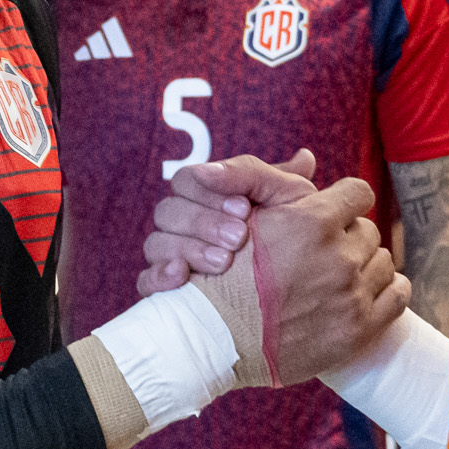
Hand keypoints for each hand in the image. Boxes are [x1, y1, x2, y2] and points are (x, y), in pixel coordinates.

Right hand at [138, 151, 316, 295]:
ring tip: (224, 263)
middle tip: (239, 238)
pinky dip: (159, 276)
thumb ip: (262, 174)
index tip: (244, 208)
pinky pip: (146, 280)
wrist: (302, 284)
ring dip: (189, 249)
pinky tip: (182, 276)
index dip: (209, 193)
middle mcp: (184, 223)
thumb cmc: (295, 231)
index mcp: (206, 194)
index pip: (185, 181)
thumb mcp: (289, 197)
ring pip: (157, 244)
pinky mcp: (168, 287)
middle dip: (204, 223)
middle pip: (168, 212)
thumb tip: (256, 161)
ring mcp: (172, 255)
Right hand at [233, 177, 405, 384]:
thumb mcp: (246, 218)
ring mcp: (350, 295)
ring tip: (335, 278)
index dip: (345, 201)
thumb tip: (308, 157)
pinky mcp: (359, 329)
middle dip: (348, 238)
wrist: (217, 341)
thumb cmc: (225, 275)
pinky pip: (397, 296)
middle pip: (368, 230)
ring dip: (364, 266)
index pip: (358, 193)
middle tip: (322, 254)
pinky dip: (386, 291)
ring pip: (383, 262)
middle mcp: (337, 257)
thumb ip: (277, 182)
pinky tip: (364, 294)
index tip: (334, 214)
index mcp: (313, 222)